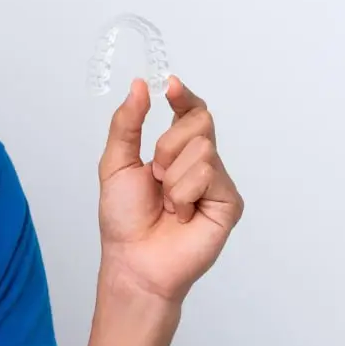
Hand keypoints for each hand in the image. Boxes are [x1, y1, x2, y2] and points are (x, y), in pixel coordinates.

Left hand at [96, 76, 243, 304]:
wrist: (133, 259)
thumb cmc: (124, 219)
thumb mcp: (116, 163)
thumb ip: (126, 123)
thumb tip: (139, 86)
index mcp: (176, 151)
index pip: (191, 112)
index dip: (184, 96)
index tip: (170, 85)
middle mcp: (202, 163)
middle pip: (200, 121)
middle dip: (167, 145)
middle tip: (155, 176)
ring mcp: (218, 182)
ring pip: (202, 149)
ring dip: (172, 177)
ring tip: (166, 203)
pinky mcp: (229, 202)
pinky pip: (207, 175)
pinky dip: (183, 194)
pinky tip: (181, 215)